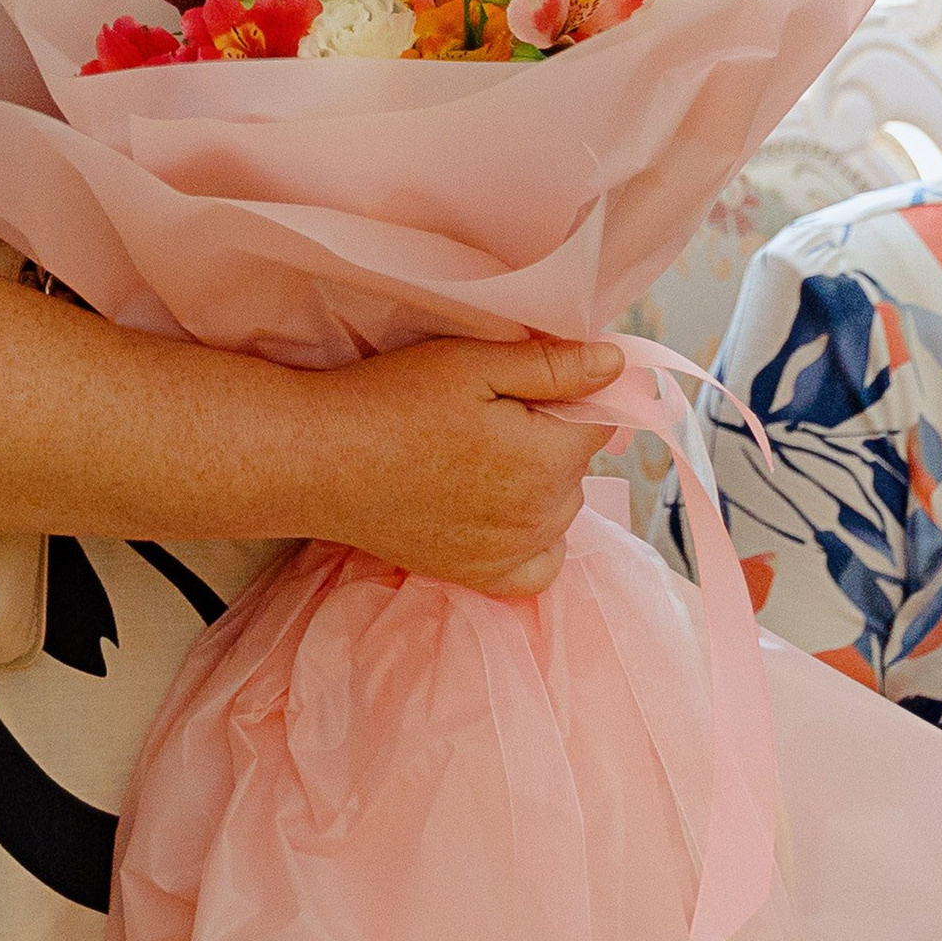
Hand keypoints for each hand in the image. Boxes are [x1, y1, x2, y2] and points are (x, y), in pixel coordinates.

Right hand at [297, 334, 622, 595]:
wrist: (323, 460)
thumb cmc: (394, 401)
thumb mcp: (473, 363)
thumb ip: (553, 366)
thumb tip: (618, 366)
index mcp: (548, 461)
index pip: (599, 421)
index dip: (569, 393)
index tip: (526, 381)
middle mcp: (540, 518)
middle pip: (579, 467)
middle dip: (554, 437)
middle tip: (492, 414)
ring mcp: (510, 554)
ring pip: (562, 510)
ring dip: (542, 483)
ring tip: (482, 454)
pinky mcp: (478, 577)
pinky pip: (540, 567)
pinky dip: (537, 542)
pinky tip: (506, 511)